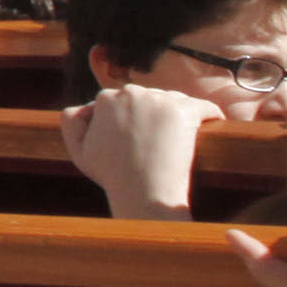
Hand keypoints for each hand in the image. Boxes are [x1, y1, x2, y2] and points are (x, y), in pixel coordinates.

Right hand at [60, 85, 217, 222]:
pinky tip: (214, 122)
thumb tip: (87, 105)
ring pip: (174, 99)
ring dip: (177, 114)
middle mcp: (132, 92)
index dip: (127, 117)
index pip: (121, 98)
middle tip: (157, 139)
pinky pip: (204, 106)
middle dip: (151, 112)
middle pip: (148, 96)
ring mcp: (160, 101)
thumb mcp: (78, 149)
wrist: (143, 194)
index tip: (136, 134)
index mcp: (106, 98)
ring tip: (179, 137)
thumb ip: (72, 120)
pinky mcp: (185, 113)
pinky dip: (210, 114)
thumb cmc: (112, 176)